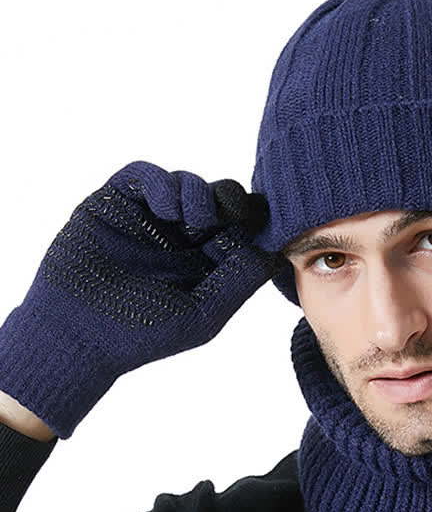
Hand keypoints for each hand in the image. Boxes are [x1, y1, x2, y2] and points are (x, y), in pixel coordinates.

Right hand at [0, 160, 289, 438]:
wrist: (75, 335)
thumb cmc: (142, 334)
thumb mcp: (204, 313)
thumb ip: (240, 282)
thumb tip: (276, 253)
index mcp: (207, 261)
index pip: (241, 227)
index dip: (253, 221)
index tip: (260, 223)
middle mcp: (181, 236)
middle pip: (219, 199)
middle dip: (230, 200)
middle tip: (230, 213)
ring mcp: (149, 218)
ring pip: (187, 184)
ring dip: (198, 192)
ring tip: (195, 218)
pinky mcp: (116, 203)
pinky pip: (144, 176)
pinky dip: (162, 182)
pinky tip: (167, 207)